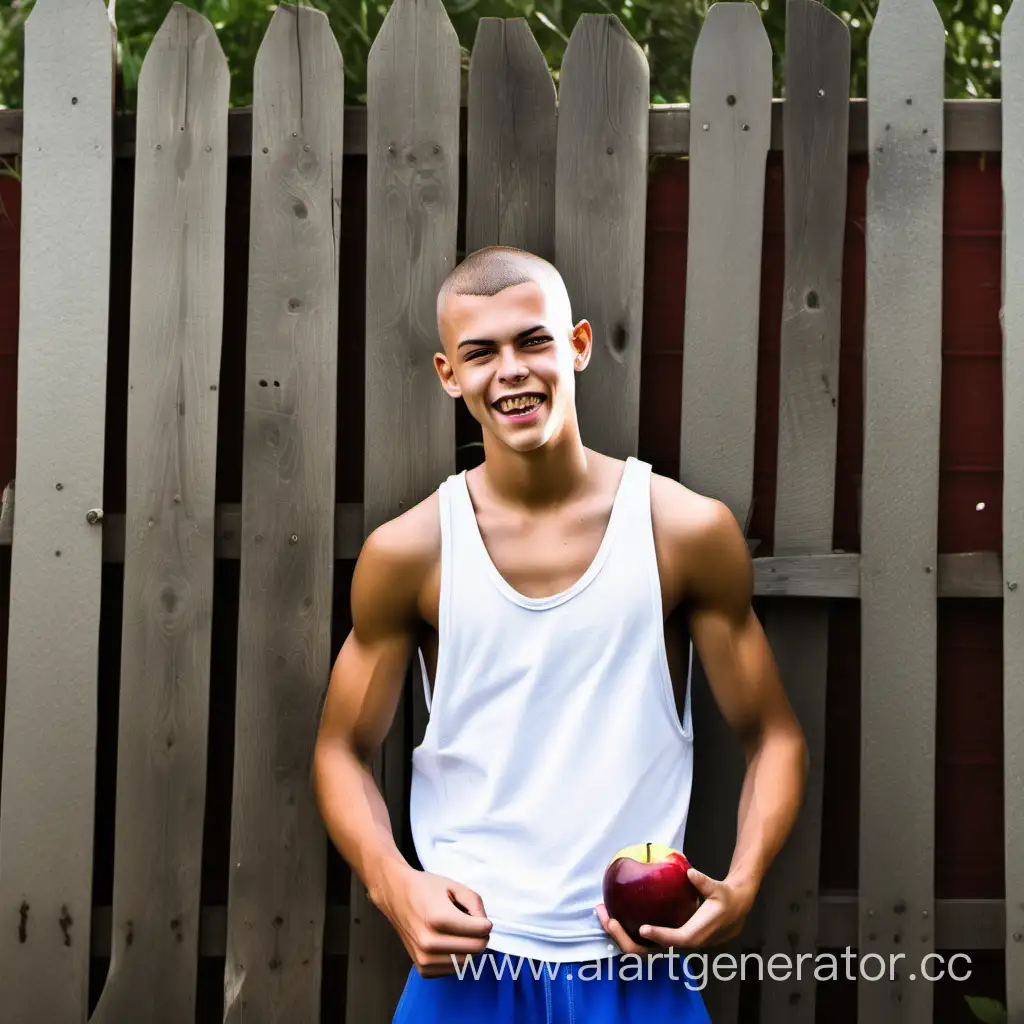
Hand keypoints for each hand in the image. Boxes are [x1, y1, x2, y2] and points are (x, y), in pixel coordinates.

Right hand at [369, 863, 492, 976]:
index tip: (477, 916)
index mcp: (438, 919)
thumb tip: (484, 926)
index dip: (485, 922)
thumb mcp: (454, 886)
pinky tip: (448, 943)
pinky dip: (456, 958)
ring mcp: (425, 959)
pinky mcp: (423, 969)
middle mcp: (430, 942)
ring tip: (457, 932)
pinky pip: (453, 970)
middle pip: (476, 949)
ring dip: (469, 948)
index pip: (481, 931)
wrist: (396, 896)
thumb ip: (475, 903)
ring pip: (467, 962)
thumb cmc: (426, 889)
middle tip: (472, 924)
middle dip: (480, 936)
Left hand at [596, 867, 754, 952]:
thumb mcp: (719, 890)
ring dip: (619, 935)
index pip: (675, 940)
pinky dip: (624, 931)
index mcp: (694, 935)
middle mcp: (678, 944)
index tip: (643, 928)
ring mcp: (668, 944)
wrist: (731, 914)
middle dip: (625, 939)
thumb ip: (704, 883)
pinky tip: (611, 913)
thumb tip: (690, 873)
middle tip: (608, 919)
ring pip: (639, 948)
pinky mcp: (663, 938)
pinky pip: (640, 940)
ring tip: (601, 914)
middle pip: (648, 952)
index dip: (659, 936)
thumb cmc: (724, 900)